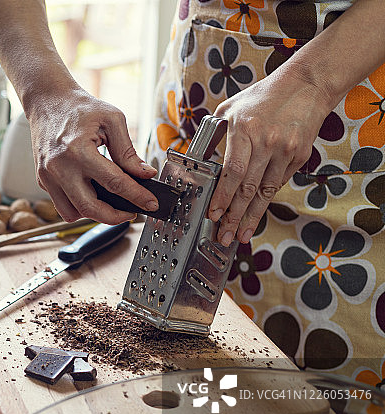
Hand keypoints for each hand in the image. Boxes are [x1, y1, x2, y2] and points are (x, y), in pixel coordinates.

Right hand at [25, 88, 158, 224]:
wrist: (48, 101)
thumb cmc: (79, 108)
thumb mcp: (112, 120)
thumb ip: (128, 151)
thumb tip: (145, 175)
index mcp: (78, 150)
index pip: (114, 183)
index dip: (137, 196)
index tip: (150, 203)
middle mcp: (60, 167)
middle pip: (90, 208)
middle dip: (115, 217)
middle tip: (131, 213)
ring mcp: (47, 176)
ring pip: (72, 213)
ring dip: (94, 214)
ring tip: (109, 203)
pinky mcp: (42, 180)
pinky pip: (61, 205)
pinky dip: (78, 206)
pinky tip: (90, 193)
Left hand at [210, 71, 330, 244]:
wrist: (307, 84)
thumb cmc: (263, 96)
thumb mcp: (229, 109)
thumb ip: (213, 134)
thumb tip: (199, 158)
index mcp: (245, 130)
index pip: (232, 172)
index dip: (223, 197)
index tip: (214, 214)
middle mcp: (267, 142)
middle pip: (248, 188)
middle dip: (235, 217)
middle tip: (225, 236)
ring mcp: (286, 150)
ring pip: (266, 192)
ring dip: (253, 216)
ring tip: (242, 234)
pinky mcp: (299, 156)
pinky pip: (278, 182)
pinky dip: (265, 197)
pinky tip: (256, 211)